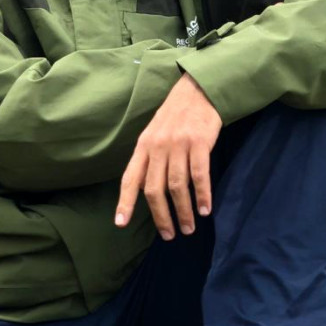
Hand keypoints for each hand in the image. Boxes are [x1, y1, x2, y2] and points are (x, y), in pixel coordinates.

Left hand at [115, 73, 221, 238]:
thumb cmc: (175, 117)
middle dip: (161, 216)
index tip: (120, 223)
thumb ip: (148, 161)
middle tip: (169, 235)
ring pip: (177, 186)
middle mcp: (157, 146)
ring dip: (183, 211)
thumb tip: (143, 191)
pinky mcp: (199, 142)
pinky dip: (202, 195)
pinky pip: (199, 175)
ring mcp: (178, 144)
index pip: (130, 178)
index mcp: (143, 146)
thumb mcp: (154, 134)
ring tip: (188, 229)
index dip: (124, 202)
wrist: (198, 90)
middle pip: (154, 189)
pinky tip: (204, 210)